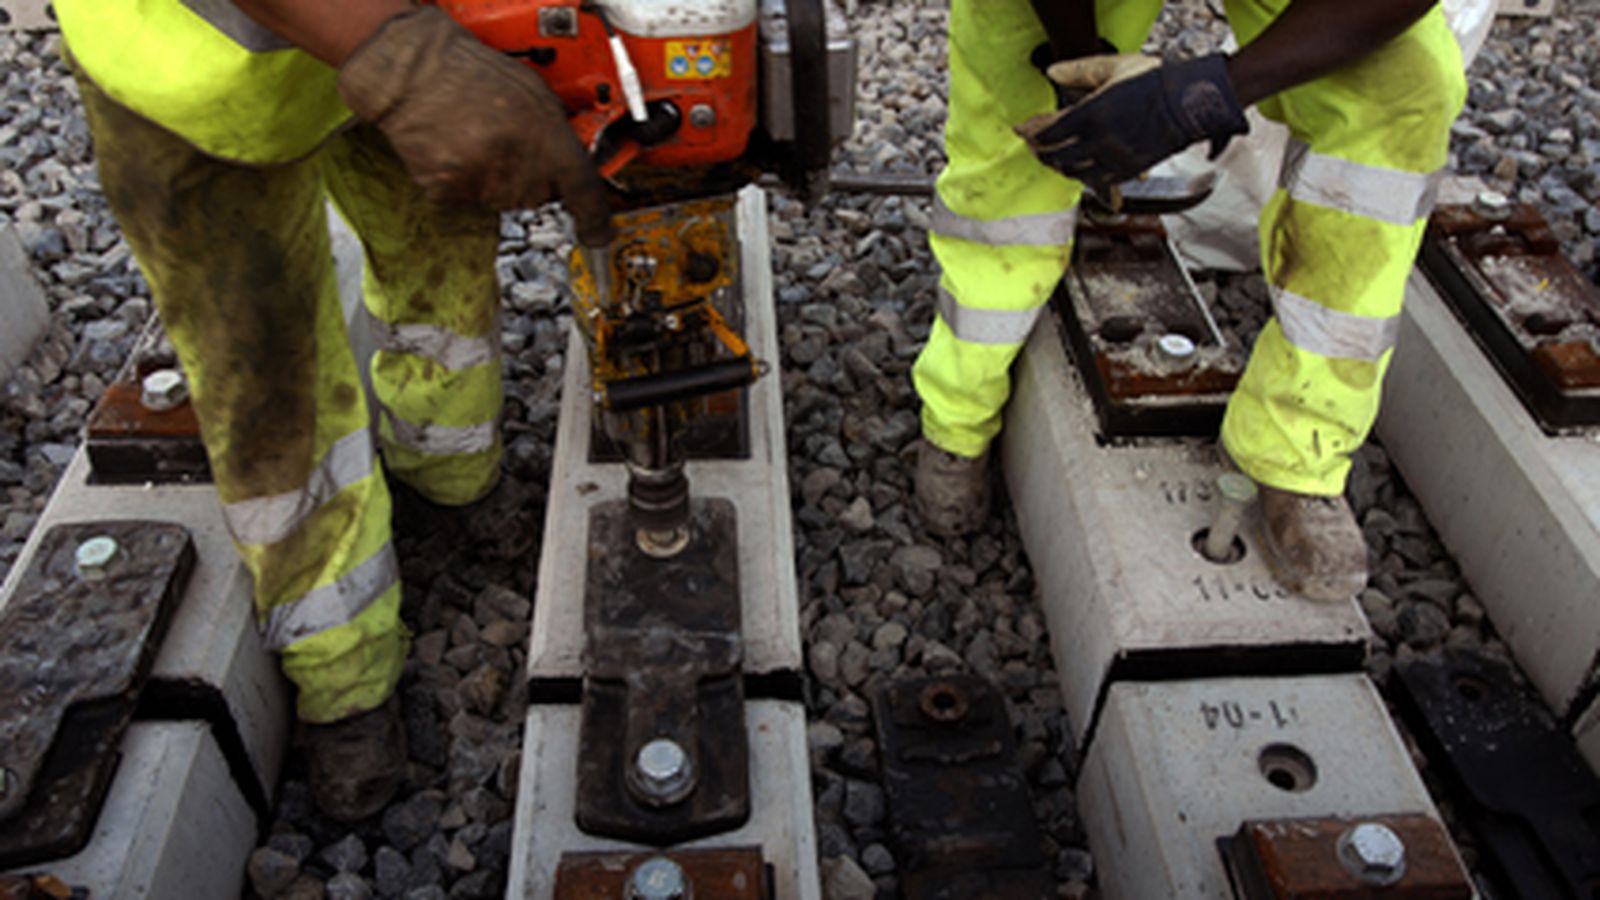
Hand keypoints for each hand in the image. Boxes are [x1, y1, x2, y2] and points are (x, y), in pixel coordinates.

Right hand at [337, 7, 613, 244]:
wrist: (414, 71)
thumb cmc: (473, 73)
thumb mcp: (534, 92)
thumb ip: (556, 131)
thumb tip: (572, 161)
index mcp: (545, 138)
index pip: (583, 190)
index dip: (594, 219)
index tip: (598, 236)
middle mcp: (517, 167)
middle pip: (540, 196)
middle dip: (533, 174)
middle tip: (509, 138)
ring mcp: (481, 184)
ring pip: (504, 198)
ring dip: (498, 176)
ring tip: (478, 136)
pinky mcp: (449, 193)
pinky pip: (470, 198)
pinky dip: (466, 178)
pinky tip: (457, 147)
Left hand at [1015, 53, 1248, 195]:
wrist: (1191, 101)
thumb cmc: (1154, 81)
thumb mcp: (1114, 67)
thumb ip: (1079, 70)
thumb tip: (1051, 71)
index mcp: (1092, 114)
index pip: (1049, 130)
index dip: (1031, 131)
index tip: (1021, 129)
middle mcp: (1099, 141)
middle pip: (1056, 155)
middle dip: (1040, 151)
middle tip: (1033, 145)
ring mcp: (1113, 158)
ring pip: (1073, 170)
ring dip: (1057, 165)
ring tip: (1051, 157)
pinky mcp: (1128, 170)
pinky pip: (1095, 180)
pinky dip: (1080, 175)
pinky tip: (1076, 168)